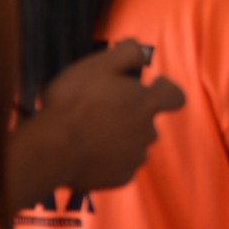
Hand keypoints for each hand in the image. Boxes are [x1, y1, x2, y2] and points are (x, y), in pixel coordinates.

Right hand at [37, 40, 185, 191]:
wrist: (53, 148)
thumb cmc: (74, 102)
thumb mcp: (98, 65)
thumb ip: (127, 53)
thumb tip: (142, 50)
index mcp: (146, 104)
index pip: (175, 96)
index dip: (165, 89)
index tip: (153, 85)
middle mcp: (148, 132)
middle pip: (147, 121)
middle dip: (130, 116)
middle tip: (100, 111)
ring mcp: (136, 157)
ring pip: (134, 145)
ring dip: (119, 139)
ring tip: (89, 134)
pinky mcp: (122, 178)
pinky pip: (121, 167)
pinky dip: (109, 161)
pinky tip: (87, 154)